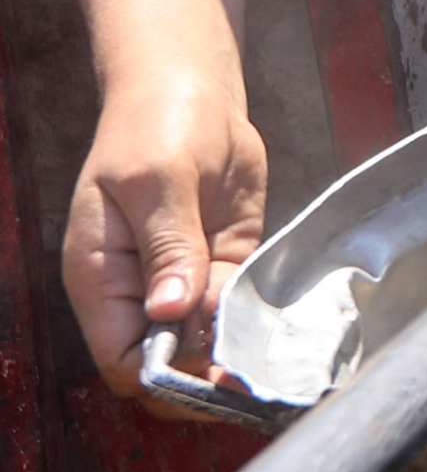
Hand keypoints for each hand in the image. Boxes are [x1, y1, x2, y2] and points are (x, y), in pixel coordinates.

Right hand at [63, 68, 265, 391]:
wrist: (191, 92)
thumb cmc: (157, 127)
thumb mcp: (158, 180)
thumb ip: (168, 246)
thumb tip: (169, 311)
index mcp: (100, 277)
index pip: (120, 356)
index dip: (161, 376)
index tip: (210, 379)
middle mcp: (137, 289)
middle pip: (162, 360)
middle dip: (202, 374)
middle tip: (253, 376)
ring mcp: (182, 278)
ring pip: (203, 341)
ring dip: (233, 352)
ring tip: (273, 363)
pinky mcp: (221, 263)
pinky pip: (233, 307)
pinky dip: (251, 321)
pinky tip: (280, 331)